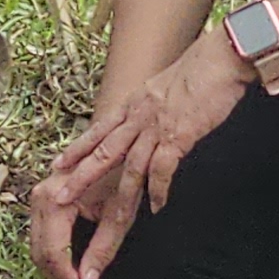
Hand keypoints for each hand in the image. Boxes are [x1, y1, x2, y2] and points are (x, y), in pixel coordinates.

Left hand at [28, 29, 255, 278]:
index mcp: (133, 104)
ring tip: (109, 221)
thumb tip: (151, 116)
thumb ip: (153, 105)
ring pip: (129, 167)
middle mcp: (138, 116)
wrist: (221, 57)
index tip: (57, 165)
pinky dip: (158, 190)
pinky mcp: (179, 135)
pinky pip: (163, 168)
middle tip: (59, 199)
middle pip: (103, 152)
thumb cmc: (201, 70)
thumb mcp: (164, 86)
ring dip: (118, 197)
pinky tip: (157, 207)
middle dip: (80, 178)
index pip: (98, 130)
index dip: (76, 148)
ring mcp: (156, 126)